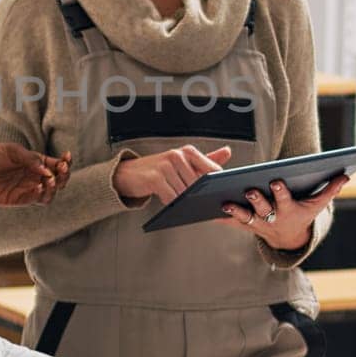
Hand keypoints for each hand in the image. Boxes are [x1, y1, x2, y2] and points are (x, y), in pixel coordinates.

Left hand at [0, 143, 70, 205]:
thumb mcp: (12, 151)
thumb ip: (30, 159)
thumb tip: (47, 169)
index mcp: (34, 163)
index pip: (55, 165)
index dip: (65, 163)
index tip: (66, 160)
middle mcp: (32, 177)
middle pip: (57, 181)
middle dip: (63, 177)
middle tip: (61, 171)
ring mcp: (26, 189)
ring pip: (49, 194)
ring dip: (53, 188)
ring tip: (49, 180)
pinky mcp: (17, 200)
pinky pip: (34, 201)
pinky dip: (39, 195)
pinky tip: (38, 188)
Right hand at [112, 145, 232, 204]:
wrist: (127, 174)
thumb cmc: (158, 170)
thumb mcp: (182, 162)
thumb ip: (205, 159)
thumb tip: (228, 151)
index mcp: (188, 151)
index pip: (211, 170)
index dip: (216, 184)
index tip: (220, 194)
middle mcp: (177, 155)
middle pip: (199, 185)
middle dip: (200, 196)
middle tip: (201, 205)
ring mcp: (165, 165)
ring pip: (185, 193)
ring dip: (185, 202)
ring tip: (184, 205)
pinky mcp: (154, 178)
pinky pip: (171, 197)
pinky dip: (172, 204)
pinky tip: (171, 205)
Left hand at [220, 174, 347, 251]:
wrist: (288, 239)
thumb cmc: (302, 213)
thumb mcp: (316, 205)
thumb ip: (330, 190)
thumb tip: (346, 175)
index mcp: (289, 210)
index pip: (284, 199)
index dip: (280, 191)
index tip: (276, 181)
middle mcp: (272, 217)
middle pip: (263, 208)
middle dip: (256, 200)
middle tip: (249, 190)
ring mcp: (258, 223)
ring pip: (245, 217)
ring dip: (235, 211)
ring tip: (224, 203)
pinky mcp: (245, 225)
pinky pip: (232, 222)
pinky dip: (222, 219)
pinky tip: (207, 212)